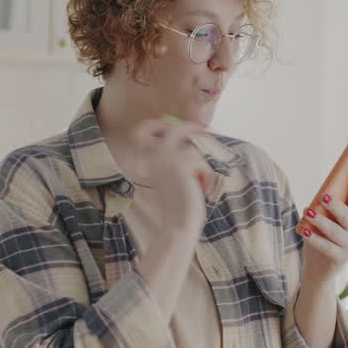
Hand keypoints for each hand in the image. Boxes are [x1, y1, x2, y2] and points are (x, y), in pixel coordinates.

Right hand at [128, 117, 212, 235]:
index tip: (175, 125)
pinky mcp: (182, 163)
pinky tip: (200, 188)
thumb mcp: (172, 177)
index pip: (143, 130)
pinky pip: (201, 162)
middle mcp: (154, 156)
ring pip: (193, 151)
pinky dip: (205, 175)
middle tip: (203, 130)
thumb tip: (189, 141)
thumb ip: (175, 159)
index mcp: (148, 160)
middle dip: (190, 127)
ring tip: (198, 184)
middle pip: (173, 129)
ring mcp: (167, 158)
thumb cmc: (178, 205)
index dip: (158, 124)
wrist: (178, 222)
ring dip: (201, 167)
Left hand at [300, 168, 347, 287]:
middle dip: (336, 206)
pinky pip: (326, 247)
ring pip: (335, 232)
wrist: (318, 270)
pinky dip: (314, 238)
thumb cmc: (321, 240)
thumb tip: (321, 194)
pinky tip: (304, 231)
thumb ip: (325, 209)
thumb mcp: (324, 221)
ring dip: (321, 221)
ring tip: (308, 212)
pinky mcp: (340, 259)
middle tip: (323, 196)